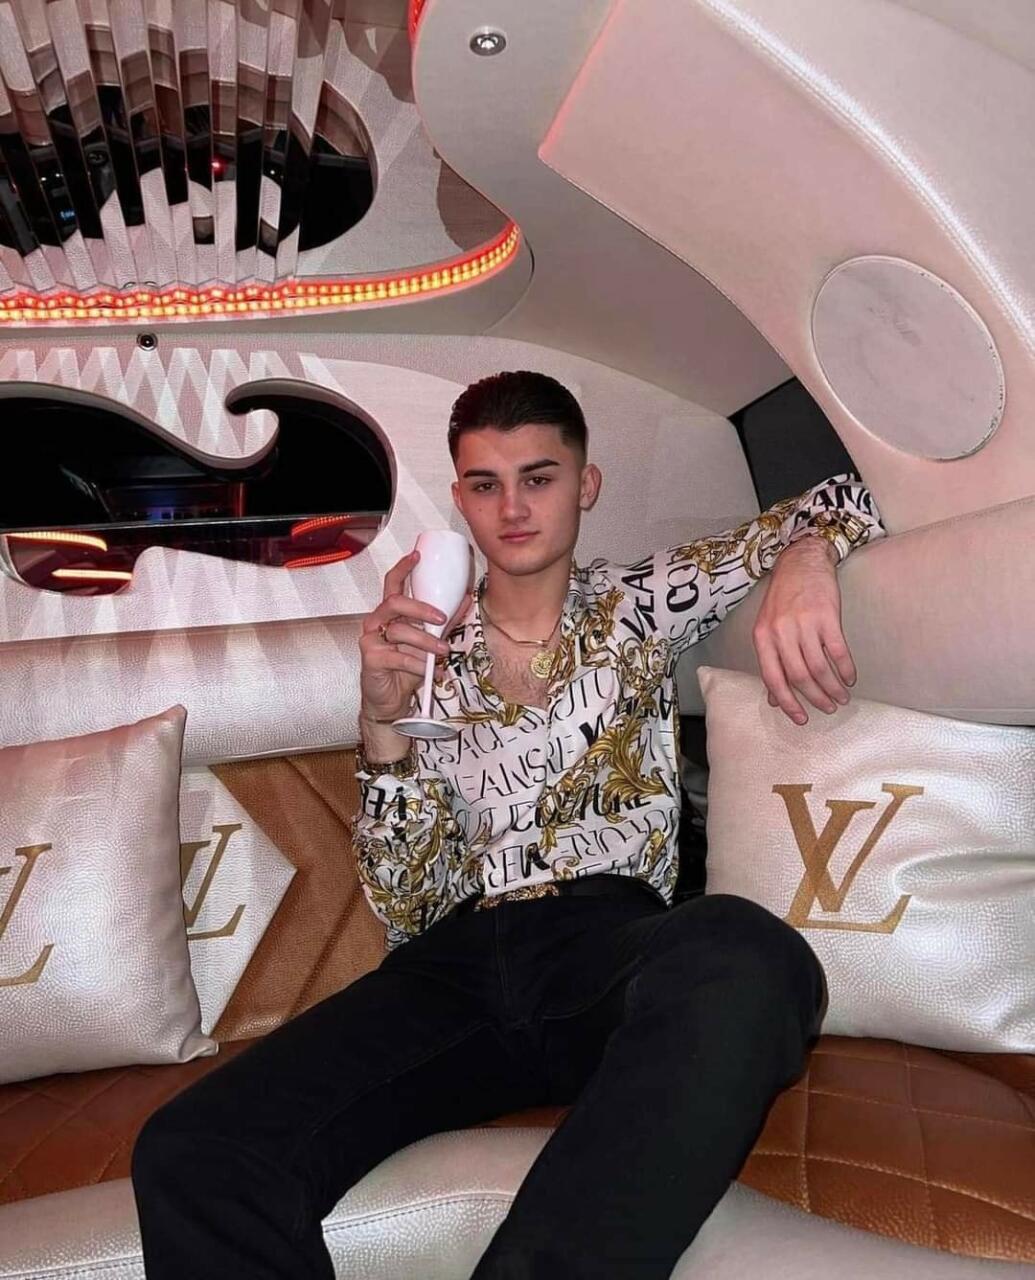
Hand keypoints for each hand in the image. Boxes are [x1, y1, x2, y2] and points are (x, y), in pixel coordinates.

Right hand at [359, 550, 471, 721]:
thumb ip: (444, 622)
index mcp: (390, 614)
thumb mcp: (429, 641)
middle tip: (442, 618)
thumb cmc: (405, 669)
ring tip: (443, 650)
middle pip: (395, 603)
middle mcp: (377, 622)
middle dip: (421, 608)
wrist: (391, 701)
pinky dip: (419, 664)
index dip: (403, 568)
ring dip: (427, 641)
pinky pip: (399, 656)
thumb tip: (465, 600)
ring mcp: (371, 639)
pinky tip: (432, 671)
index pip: (393, 584)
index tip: (417, 555)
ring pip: (400, 631)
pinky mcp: (371, 658)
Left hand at [751, 537, 854, 724]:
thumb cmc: (783, 598)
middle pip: (799, 677)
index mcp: (763, 638)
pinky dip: (845, 669)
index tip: (802, 719)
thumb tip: (774, 700)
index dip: (788, 703)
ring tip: (842, 698)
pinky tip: (850, 678)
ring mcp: (803, 623)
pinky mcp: (827, 615)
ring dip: (833, 687)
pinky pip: (838, 651)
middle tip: (829, 709)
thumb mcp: (768, 628)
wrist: (801, 561)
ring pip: (819, 667)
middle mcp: (780, 632)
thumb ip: (771, 662)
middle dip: (816, 698)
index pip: (773, 679)